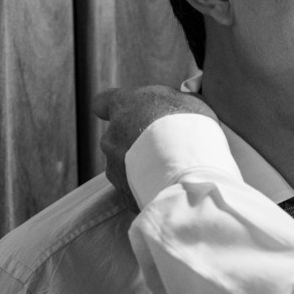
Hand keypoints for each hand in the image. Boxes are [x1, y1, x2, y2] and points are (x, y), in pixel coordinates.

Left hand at [92, 86, 217, 204]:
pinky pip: (135, 189)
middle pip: (118, 137)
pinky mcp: (123, 194)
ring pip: (125, 165)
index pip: (102, 102)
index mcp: (124, 105)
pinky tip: (171, 187)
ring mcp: (114, 167)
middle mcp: (111, 136)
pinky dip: (149, 188)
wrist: (188, 173)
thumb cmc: (191, 129)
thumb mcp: (189, 100)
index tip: (126, 113)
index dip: (112, 107)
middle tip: (167, 148)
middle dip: (137, 142)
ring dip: (144, 167)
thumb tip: (177, 104)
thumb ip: (173, 101)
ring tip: (173, 172)